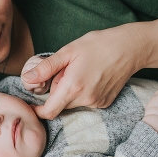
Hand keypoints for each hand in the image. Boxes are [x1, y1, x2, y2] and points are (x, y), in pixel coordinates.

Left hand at [21, 25, 149, 118]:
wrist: (130, 48)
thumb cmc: (98, 45)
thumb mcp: (68, 51)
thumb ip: (46, 67)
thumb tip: (27, 79)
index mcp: (73, 87)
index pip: (49, 111)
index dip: (37, 111)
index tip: (31, 104)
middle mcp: (86, 99)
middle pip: (60, 105)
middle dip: (57, 91)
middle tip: (65, 72)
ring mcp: (97, 103)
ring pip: (73, 103)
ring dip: (71, 92)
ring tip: (81, 71)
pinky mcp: (105, 103)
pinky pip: (86, 102)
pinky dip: (83, 92)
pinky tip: (92, 77)